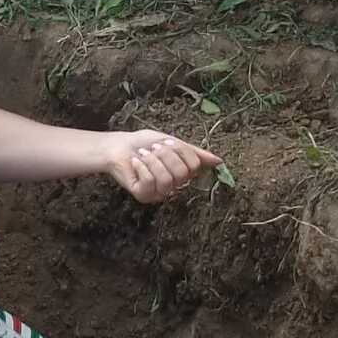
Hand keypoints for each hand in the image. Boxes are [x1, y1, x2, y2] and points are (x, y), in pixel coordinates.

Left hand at [101, 129, 221, 203]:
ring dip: (153, 161)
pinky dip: (142, 167)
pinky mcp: (143, 195)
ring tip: (142, 154)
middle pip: (182, 173)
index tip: (166, 142)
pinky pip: (150, 182)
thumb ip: (195, 153)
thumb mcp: (173, 143)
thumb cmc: (144, 143)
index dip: (181, 151)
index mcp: (181, 174)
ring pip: (167, 180)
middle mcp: (172, 187)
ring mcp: (157, 193)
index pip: (194, 166)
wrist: (118, 146)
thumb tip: (220, 161)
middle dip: (166, 155)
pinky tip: (135, 162)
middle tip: (153, 148)